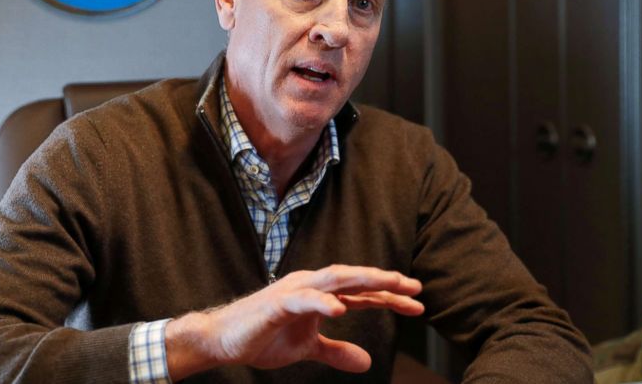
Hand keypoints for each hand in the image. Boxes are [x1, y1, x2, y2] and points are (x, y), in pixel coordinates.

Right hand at [164, 264, 423, 379]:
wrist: (223, 339)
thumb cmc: (263, 336)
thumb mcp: (307, 348)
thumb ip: (335, 351)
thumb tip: (366, 362)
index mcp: (319, 294)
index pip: (360, 293)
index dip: (389, 296)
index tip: (418, 304)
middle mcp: (310, 286)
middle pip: (354, 279)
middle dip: (385, 282)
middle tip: (415, 287)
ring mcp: (293, 292)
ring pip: (334, 280)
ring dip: (362, 280)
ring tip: (389, 283)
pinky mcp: (276, 304)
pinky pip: (303, 300)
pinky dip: (322, 301)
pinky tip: (341, 307)